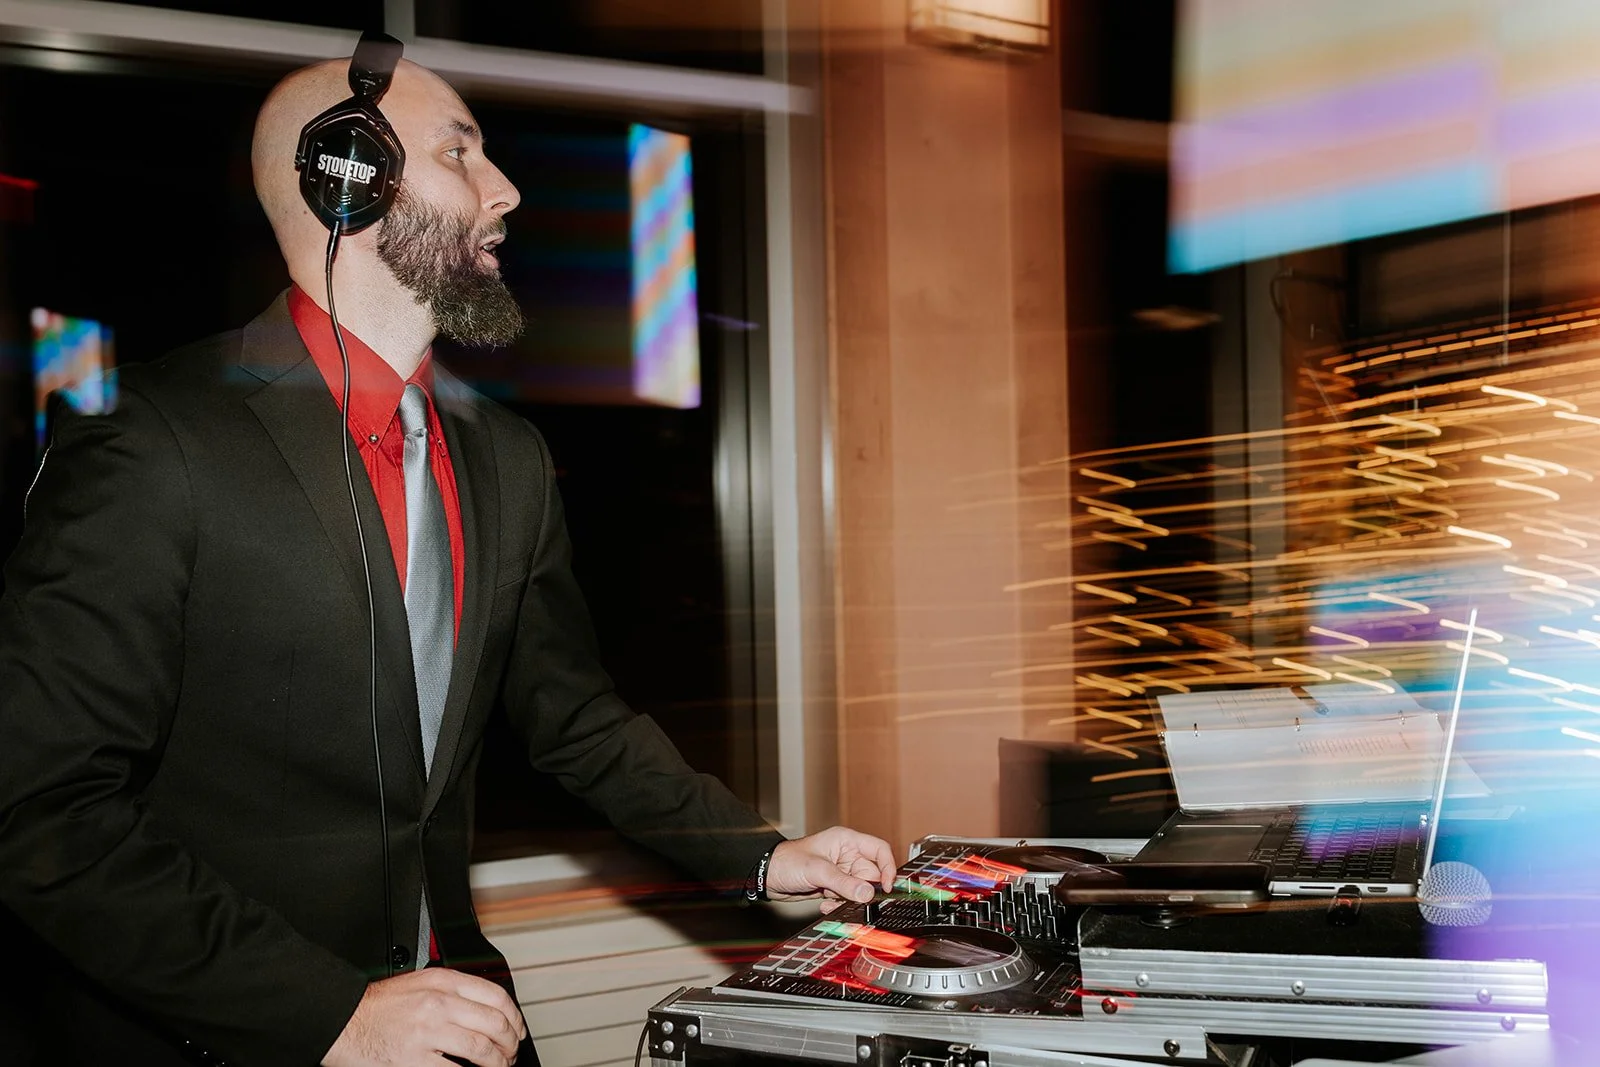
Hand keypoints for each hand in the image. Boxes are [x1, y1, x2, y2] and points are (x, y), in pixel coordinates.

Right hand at [323, 968, 526, 1066]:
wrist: (346, 1020)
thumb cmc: (379, 1005)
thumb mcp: (421, 983)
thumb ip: (453, 991)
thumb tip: (486, 1009)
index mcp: (443, 981)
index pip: (496, 996)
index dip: (514, 1016)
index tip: (518, 1029)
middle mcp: (439, 1003)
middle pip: (494, 1023)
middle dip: (510, 1042)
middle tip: (511, 1052)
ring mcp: (428, 1031)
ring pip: (481, 1048)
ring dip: (498, 1061)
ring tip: (499, 1066)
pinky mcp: (415, 1058)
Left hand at [764, 825, 896, 913]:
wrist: (767, 876)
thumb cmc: (787, 861)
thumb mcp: (817, 870)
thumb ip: (843, 882)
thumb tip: (867, 893)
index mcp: (846, 841)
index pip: (879, 850)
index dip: (887, 867)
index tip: (887, 886)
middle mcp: (846, 856)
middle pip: (871, 874)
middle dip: (864, 889)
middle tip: (856, 899)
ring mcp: (840, 872)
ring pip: (859, 889)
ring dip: (849, 898)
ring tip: (832, 899)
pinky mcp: (833, 886)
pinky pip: (846, 897)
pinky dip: (839, 904)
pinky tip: (825, 903)